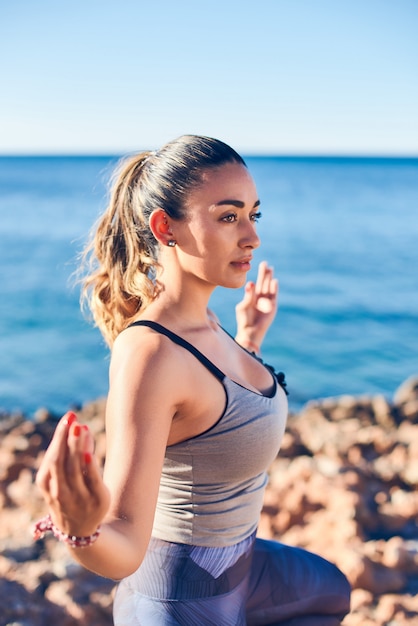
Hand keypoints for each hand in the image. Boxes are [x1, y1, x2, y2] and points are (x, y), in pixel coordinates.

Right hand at [36, 412, 109, 537]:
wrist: (81, 531)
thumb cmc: (69, 495)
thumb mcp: (64, 478)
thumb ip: (71, 454)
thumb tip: (82, 427)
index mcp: (48, 485)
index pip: (52, 457)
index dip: (59, 437)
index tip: (68, 418)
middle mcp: (61, 492)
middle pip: (61, 462)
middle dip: (65, 439)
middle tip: (73, 418)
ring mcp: (79, 498)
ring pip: (76, 469)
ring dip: (77, 447)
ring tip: (82, 427)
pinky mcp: (98, 501)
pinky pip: (93, 482)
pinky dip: (90, 467)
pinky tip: (89, 452)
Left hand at [235, 261, 277, 352]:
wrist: (250, 331)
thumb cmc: (244, 319)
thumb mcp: (243, 306)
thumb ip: (248, 295)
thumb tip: (250, 283)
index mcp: (252, 296)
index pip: (256, 283)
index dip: (257, 275)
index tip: (257, 264)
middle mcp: (260, 298)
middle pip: (263, 283)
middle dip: (264, 273)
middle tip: (265, 263)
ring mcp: (267, 302)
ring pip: (269, 287)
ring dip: (269, 278)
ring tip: (270, 268)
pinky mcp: (272, 307)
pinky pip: (273, 296)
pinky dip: (274, 289)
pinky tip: (274, 281)